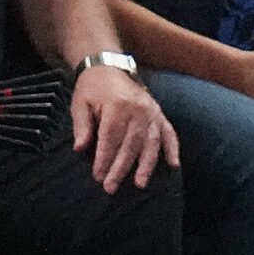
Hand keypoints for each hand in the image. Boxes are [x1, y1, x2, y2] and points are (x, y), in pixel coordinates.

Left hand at [71, 63, 178, 193]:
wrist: (109, 66)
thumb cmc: (92, 88)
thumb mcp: (80, 104)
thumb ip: (81, 126)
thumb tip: (80, 148)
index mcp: (117, 105)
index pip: (111, 138)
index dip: (104, 159)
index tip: (97, 177)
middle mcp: (138, 108)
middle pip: (131, 143)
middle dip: (121, 167)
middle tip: (110, 187)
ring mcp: (152, 111)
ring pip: (151, 142)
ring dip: (146, 164)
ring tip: (140, 183)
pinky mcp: (159, 113)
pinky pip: (169, 132)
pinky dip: (173, 148)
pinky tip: (173, 164)